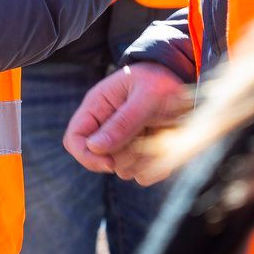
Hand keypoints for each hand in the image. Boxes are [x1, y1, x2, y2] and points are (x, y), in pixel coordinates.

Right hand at [62, 63, 187, 184]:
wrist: (179, 80)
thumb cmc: (159, 81)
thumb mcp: (145, 97)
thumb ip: (123, 122)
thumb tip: (94, 147)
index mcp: (96, 108)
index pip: (74, 140)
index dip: (87, 156)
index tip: (110, 163)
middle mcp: (105, 126)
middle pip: (99, 159)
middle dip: (122, 157)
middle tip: (146, 140)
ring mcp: (122, 140)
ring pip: (122, 168)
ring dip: (141, 160)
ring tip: (158, 137)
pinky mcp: (140, 151)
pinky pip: (142, 173)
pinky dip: (156, 167)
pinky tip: (164, 148)